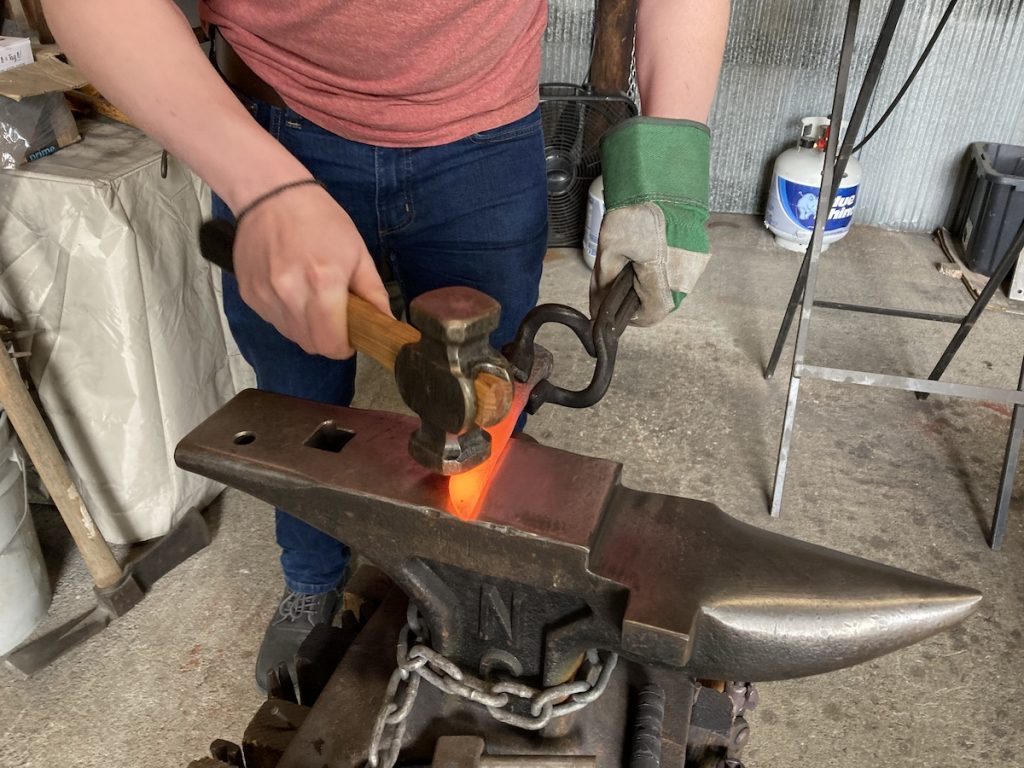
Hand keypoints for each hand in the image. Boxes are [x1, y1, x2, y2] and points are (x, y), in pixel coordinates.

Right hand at [231, 182, 391, 358]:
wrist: (270, 194)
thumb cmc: (320, 220)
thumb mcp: (357, 253)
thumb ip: (373, 294)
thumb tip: (387, 324)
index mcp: (323, 283)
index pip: (331, 343)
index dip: (344, 347)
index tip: (350, 337)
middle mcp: (290, 294)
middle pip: (311, 345)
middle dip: (328, 340)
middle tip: (335, 320)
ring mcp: (266, 295)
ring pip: (291, 335)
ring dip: (307, 329)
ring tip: (312, 300)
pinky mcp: (249, 294)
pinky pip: (274, 321)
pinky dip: (287, 316)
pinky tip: (292, 291)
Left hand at [590, 118, 711, 325]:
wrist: (663, 170)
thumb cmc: (636, 207)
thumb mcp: (609, 248)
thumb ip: (603, 284)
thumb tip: (598, 309)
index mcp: (666, 279)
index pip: (649, 317)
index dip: (628, 317)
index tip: (614, 306)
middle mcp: (688, 275)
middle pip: (661, 302)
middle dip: (638, 296)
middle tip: (620, 278)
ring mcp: (698, 260)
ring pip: (671, 286)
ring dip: (651, 280)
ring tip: (634, 258)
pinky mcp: (701, 246)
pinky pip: (680, 267)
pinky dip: (663, 265)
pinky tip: (649, 248)